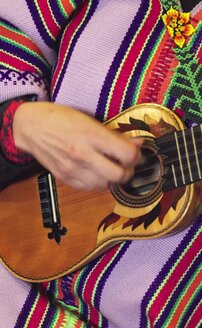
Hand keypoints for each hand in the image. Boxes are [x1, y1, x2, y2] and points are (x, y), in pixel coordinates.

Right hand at [13, 102, 141, 190]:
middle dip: (128, 171)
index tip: (136, 154)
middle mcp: (83, 154)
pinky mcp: (65, 178)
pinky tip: (97, 173)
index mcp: (91, 135)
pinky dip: (98, 184)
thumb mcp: (90, 120)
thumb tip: (138, 143)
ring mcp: (73, 169)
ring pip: (106, 185)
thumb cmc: (59, 118)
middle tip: (126, 165)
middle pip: (119, 175)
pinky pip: (90, 189)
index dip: (137, 156)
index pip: (127, 154)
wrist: (31, 127)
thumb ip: (115, 134)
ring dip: (112, 179)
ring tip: (110, 168)